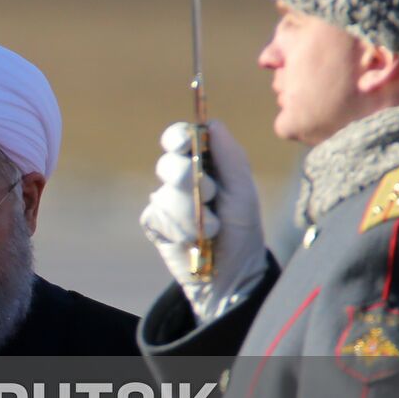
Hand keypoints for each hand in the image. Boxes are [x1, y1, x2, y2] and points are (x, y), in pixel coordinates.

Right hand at [141, 120, 266, 320]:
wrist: (233, 275)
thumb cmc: (242, 229)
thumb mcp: (243, 192)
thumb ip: (229, 157)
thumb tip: (212, 123)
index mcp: (202, 163)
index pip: (180, 139)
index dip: (178, 137)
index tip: (185, 142)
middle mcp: (180, 178)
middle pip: (169, 163)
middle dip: (189, 178)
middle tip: (210, 194)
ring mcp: (165, 200)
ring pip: (167, 193)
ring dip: (193, 213)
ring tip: (211, 230)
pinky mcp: (155, 223)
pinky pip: (160, 216)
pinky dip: (182, 229)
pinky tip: (194, 242)